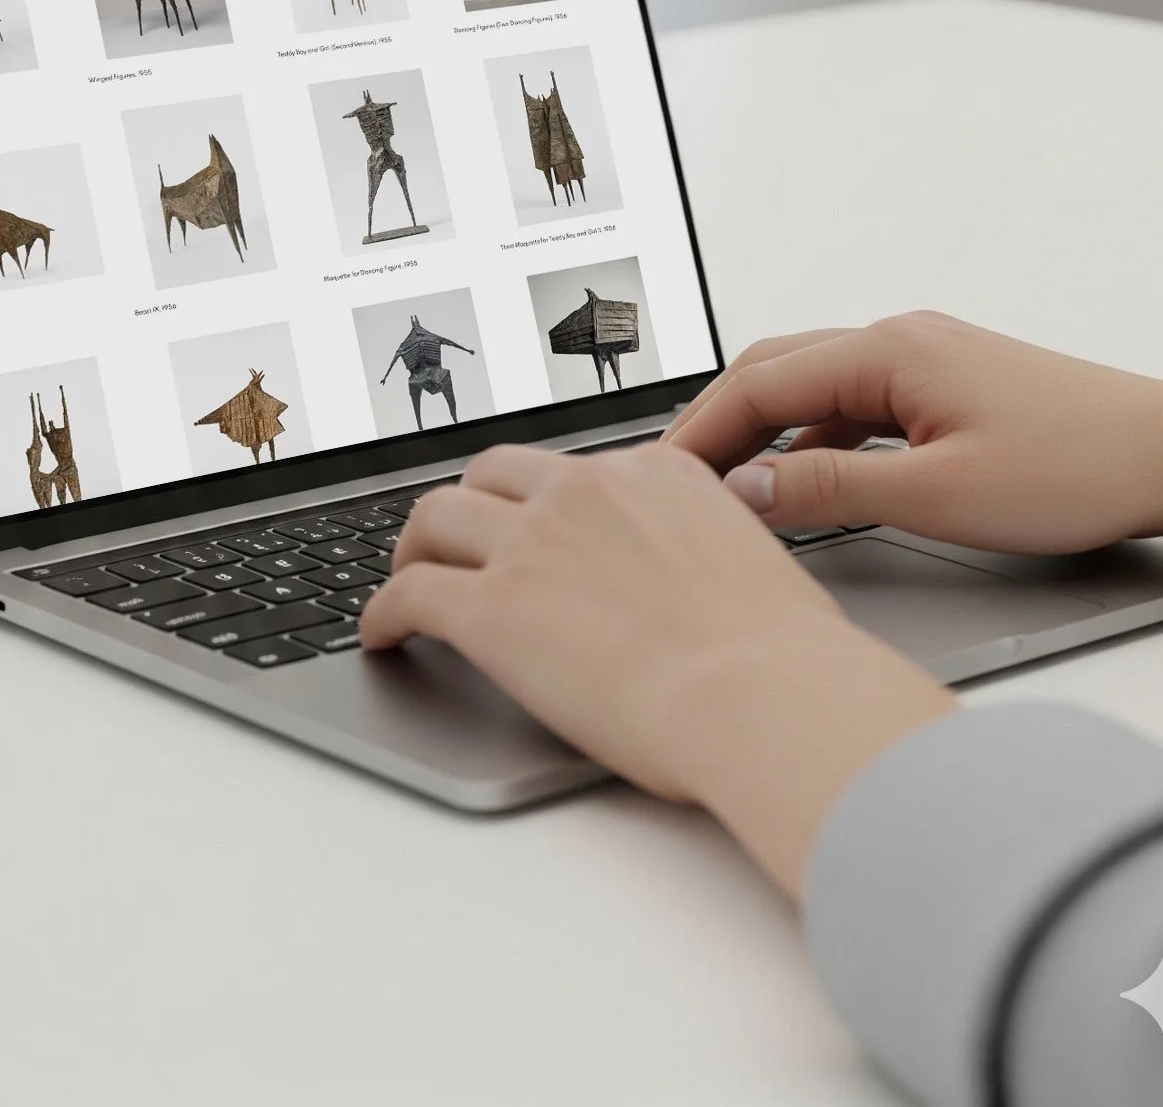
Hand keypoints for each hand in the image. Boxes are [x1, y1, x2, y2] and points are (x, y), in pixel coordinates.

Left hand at [360, 442, 949, 895]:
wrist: (763, 692)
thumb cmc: (780, 654)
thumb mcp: (749, 563)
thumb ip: (702, 553)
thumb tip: (696, 587)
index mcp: (653, 473)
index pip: (573, 470)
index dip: (541, 500)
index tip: (532, 523)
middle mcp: (585, 490)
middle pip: (492, 474)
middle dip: (469, 505)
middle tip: (458, 542)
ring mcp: (532, 542)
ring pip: (436, 515)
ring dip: (415, 546)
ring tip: (408, 576)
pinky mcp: (490, 607)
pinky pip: (410, 592)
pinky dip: (384, 610)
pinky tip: (383, 633)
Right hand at [669, 311, 1162, 550]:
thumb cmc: (1075, 466)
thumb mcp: (937, 496)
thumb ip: (831, 491)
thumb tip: (746, 491)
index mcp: (890, 350)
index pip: (760, 381)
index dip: (700, 432)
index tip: (658, 477)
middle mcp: (900, 339)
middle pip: (777, 371)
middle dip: (719, 424)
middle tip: (674, 483)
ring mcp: (924, 359)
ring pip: (815, 389)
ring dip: (766, 433)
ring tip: (724, 490)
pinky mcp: (946, 387)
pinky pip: (856, 405)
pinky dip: (817, 441)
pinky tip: (805, 486)